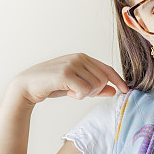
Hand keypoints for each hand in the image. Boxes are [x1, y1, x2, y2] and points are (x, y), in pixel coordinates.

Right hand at [11, 53, 129, 105]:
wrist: (27, 86)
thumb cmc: (52, 85)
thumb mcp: (76, 86)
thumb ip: (94, 87)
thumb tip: (113, 91)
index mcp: (83, 57)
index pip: (107, 68)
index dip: (118, 80)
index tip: (126, 91)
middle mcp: (79, 58)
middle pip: (102, 80)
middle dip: (95, 91)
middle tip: (79, 93)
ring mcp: (72, 64)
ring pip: (95, 86)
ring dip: (85, 94)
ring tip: (71, 91)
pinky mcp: (65, 74)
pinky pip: (84, 90)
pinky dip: (78, 96)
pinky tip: (68, 92)